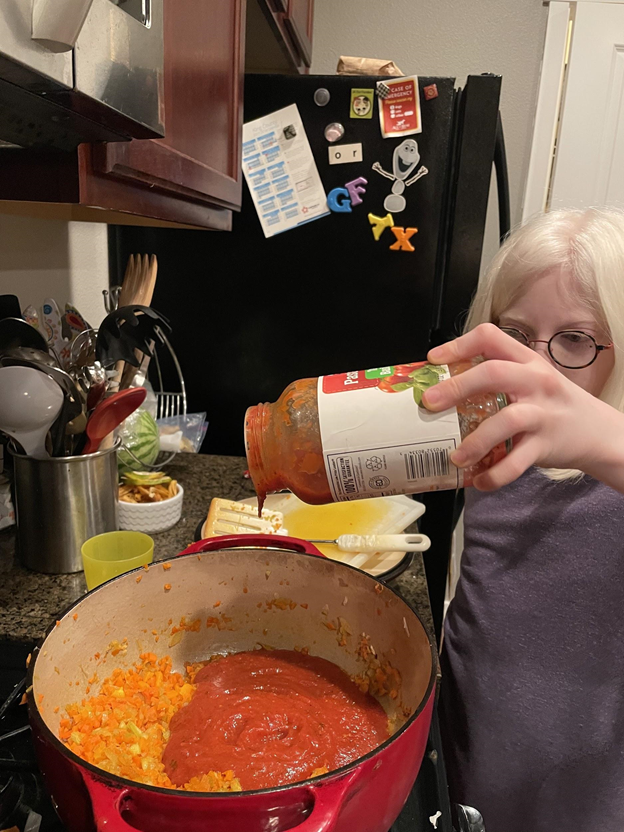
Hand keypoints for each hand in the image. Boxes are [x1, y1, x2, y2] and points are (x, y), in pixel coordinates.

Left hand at [422, 324, 623, 490]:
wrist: (598, 432)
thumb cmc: (551, 404)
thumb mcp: (531, 379)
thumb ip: (497, 377)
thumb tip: (442, 387)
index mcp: (526, 361)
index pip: (491, 338)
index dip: (458, 345)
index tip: (434, 359)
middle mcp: (536, 382)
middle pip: (494, 374)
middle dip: (456, 387)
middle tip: (429, 403)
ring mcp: (543, 413)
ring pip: (506, 420)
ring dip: (475, 441)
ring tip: (455, 457)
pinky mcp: (546, 445)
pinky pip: (517, 462)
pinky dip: (496, 474)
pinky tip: (479, 481)